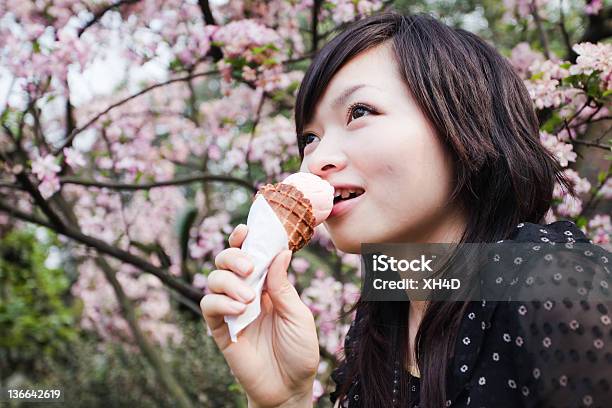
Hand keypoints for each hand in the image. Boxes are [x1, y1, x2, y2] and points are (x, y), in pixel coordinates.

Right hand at [200, 224, 318, 406]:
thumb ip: (283, 285)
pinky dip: (220, 301)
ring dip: (229, 281)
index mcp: (267, 285)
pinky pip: (209, 305)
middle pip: (227, 260)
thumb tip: (281, 252)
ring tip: (249, 298)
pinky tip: (238, 308)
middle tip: (250, 268)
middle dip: (234, 255)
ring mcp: (232, 309)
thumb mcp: (298, 314)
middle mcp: (247, 292)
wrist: (289, 387)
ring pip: (214, 278)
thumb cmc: (299, 350)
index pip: (251, 254)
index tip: (245, 230)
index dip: (245, 240)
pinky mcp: (220, 329)